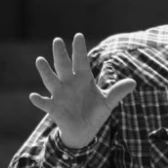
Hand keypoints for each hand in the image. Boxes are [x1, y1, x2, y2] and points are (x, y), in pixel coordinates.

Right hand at [29, 33, 135, 148]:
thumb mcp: (108, 103)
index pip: (81, 61)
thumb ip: (117, 92)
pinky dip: (39, 100)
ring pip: (51, 81)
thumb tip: (134, 82)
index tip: (78, 35)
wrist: (84, 131)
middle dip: (61, 54)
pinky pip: (45, 103)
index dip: (79, 49)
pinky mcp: (54, 109)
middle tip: (57, 40)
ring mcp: (60, 95)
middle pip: (64, 66)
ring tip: (40, 60)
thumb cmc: (95, 112)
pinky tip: (33, 96)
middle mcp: (69, 84)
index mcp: (83, 79)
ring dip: (45, 71)